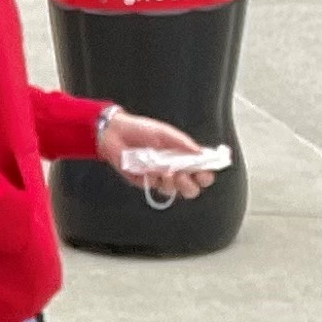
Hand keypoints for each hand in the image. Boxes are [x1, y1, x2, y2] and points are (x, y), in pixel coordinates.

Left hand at [98, 109, 219, 178]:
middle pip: (193, 188)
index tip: (204, 172)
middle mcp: (175, 169)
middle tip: (183, 175)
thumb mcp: (164, 133)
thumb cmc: (142, 130)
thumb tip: (201, 152)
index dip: (206, 175)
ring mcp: (161, 177)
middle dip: (191, 184)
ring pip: (176, 191)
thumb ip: (183, 143)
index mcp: (184, 156)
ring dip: (174, 184)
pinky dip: (157, 181)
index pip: (202, 172)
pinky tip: (151, 172)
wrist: (115, 134)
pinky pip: (157, 188)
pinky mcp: (147, 182)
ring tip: (167, 172)